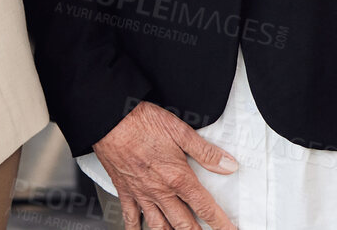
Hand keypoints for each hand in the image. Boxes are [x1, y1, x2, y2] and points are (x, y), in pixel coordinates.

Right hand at [94, 101, 237, 229]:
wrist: (108, 118)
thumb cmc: (139, 121)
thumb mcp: (179, 130)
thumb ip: (205, 151)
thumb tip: (228, 165)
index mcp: (177, 177)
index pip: (205, 208)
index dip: (221, 224)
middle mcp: (160, 191)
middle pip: (185, 225)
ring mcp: (141, 193)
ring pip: (159, 227)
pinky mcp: (124, 190)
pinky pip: (130, 218)